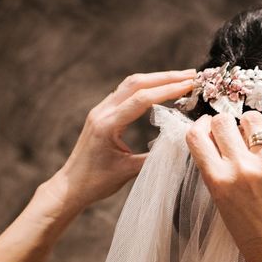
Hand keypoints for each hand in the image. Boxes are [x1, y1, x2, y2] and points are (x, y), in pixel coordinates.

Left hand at [49, 69, 195, 211]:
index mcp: (108, 124)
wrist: (70, 186)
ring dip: (157, 78)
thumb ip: (154, 157)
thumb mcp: (128, 171)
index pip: (142, 99)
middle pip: (137, 83)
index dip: (169, 90)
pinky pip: (125, 92)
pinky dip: (146, 86)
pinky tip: (161, 89)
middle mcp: (102, 112)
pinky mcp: (102, 113)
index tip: (190, 85)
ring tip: (181, 78)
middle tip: (191, 75)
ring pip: (131, 84)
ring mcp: (100, 110)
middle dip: (166, 77)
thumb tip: (180, 144)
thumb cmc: (96, 183)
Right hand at [186, 110, 261, 261]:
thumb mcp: (221, 201)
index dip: (200, 125)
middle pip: (223, 120)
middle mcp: (241, 168)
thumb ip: (217, 168)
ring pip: (252, 118)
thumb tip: (216, 135)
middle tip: (232, 134)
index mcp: (218, 180)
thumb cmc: (249, 230)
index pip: (197, 136)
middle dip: (225, 124)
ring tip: (255, 142)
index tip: (207, 125)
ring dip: (250, 126)